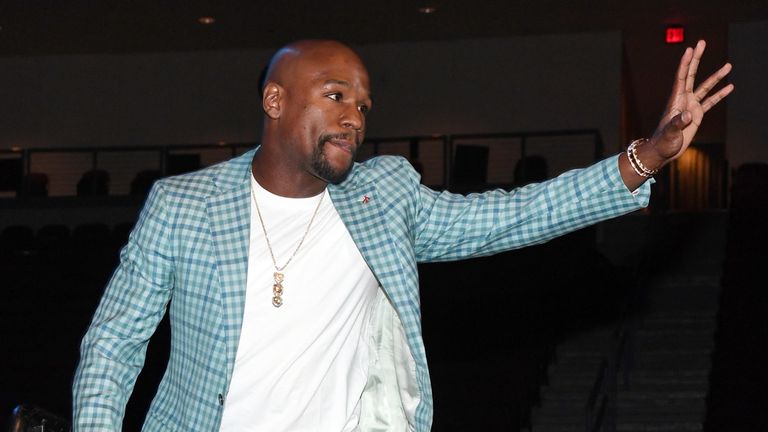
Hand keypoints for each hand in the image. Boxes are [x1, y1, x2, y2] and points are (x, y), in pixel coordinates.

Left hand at [650, 40, 733, 161]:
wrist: (663, 151)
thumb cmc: (663, 142)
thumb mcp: (670, 133)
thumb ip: (679, 123)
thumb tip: (689, 115)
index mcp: (675, 101)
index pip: (681, 77)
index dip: (685, 63)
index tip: (690, 49)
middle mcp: (683, 100)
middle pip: (691, 75)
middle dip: (697, 59)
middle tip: (702, 42)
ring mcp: (690, 106)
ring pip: (705, 87)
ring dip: (716, 77)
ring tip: (728, 65)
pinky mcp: (696, 115)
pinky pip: (710, 102)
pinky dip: (720, 95)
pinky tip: (730, 87)